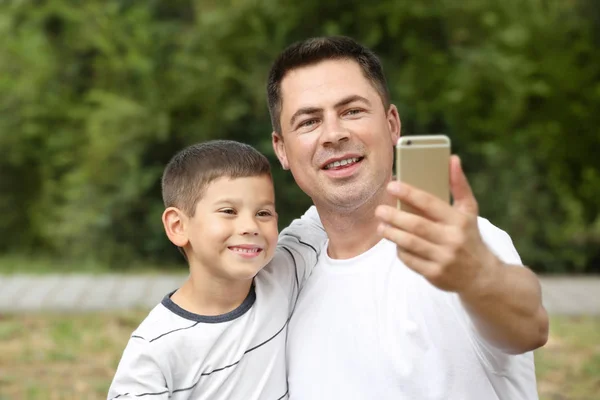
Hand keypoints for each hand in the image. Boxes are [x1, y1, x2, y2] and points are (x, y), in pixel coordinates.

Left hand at [375, 155, 498, 293]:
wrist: (481, 276)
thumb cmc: (469, 236)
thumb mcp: (469, 211)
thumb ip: (459, 185)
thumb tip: (452, 158)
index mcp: (460, 220)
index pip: (430, 204)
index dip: (409, 193)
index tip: (392, 185)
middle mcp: (452, 240)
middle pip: (416, 225)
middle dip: (394, 216)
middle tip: (379, 210)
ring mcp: (444, 259)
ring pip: (410, 244)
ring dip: (392, 234)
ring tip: (381, 226)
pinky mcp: (435, 274)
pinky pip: (411, 260)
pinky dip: (400, 250)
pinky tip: (395, 243)